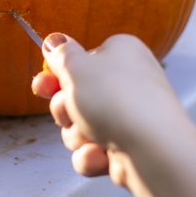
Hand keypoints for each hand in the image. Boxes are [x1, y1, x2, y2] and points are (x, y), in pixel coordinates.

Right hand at [32, 33, 187, 186]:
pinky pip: (94, 151)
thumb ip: (60, 54)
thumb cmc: (115, 100)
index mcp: (120, 53)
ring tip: (93, 136)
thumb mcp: (76, 67)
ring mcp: (130, 117)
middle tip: (71, 111)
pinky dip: (92, 156)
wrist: (154, 150)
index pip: (80, 62)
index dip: (56, 76)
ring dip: (77, 134)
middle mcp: (128, 82)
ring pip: (80, 127)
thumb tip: (54, 40)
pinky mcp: (130, 148)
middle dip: (65, 110)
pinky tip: (102, 156)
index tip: (42, 86)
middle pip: (76, 97)